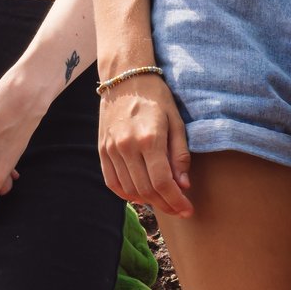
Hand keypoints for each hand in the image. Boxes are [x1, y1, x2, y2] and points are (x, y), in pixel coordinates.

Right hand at [100, 73, 192, 218]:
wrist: (125, 79)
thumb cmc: (157, 98)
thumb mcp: (176, 122)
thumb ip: (180, 155)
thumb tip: (183, 185)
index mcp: (149, 139)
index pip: (163, 182)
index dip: (176, 201)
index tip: (187, 210)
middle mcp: (127, 147)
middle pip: (146, 190)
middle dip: (165, 204)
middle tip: (178, 209)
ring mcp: (112, 149)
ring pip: (129, 190)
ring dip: (148, 201)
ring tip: (163, 201)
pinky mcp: (103, 150)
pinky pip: (112, 182)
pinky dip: (126, 194)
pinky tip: (140, 196)